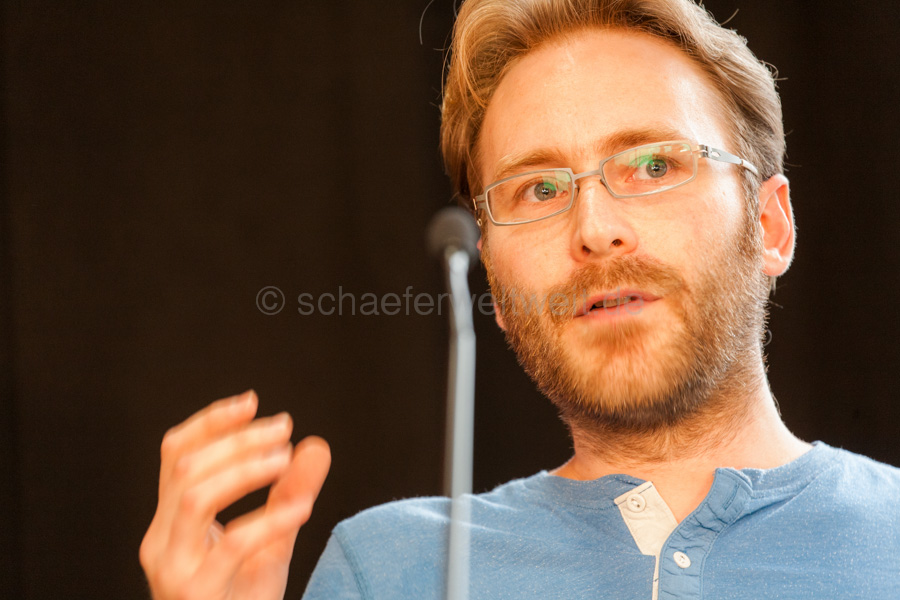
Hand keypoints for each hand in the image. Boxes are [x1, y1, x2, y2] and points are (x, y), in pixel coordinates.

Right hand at [140, 390, 330, 599]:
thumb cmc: (243, 599)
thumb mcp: (271, 541)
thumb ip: (289, 494)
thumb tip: (317, 446)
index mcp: (170, 522)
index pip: (173, 453)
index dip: (210, 421)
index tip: (252, 401)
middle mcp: (161, 542)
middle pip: (186, 467)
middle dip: (237, 439)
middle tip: (284, 428)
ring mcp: (173, 570)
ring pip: (196, 496)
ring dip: (245, 468)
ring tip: (286, 457)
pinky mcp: (196, 594)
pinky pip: (233, 545)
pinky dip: (270, 518)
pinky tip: (303, 507)